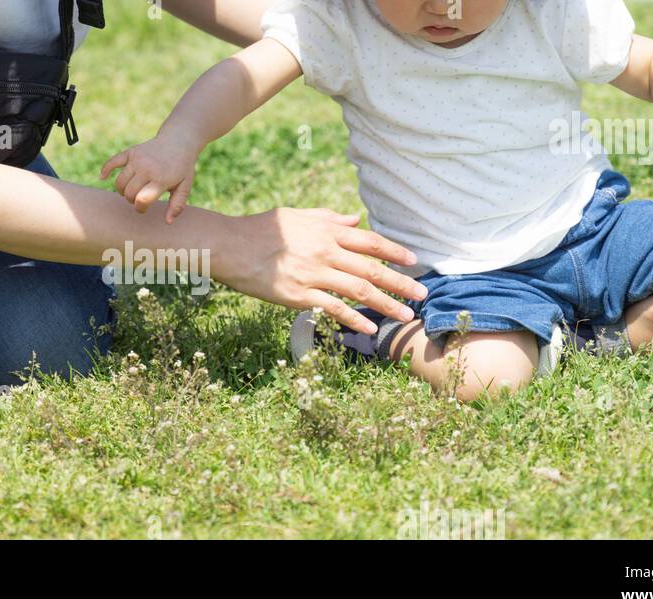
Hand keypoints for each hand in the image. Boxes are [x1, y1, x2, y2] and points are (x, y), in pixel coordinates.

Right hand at [100, 132, 200, 223]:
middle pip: (129, 193)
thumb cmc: (182, 167)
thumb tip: (168, 222)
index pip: (142, 200)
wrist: (178, 140)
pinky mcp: (131, 152)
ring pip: (120, 183)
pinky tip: (102, 177)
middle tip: (140, 198)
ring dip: (123, 191)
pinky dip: (105, 170)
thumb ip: (177, 205)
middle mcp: (147, 168)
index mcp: (161, 179)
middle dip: (132, 200)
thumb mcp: (185, 186)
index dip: (140, 209)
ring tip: (132, 189)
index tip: (144, 207)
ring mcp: (137, 159)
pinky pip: (113, 162)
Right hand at [215, 208, 428, 333]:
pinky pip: (333, 308)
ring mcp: (312, 274)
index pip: (370, 241)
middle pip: (372, 269)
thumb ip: (329, 218)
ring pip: (358, 290)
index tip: (414, 262)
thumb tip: (356, 220)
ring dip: (386, 305)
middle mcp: (324, 251)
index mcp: (326, 231)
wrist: (230, 245)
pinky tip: (370, 328)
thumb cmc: (261, 229)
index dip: (395, 251)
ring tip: (405, 317)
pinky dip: (353, 319)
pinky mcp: (298, 295)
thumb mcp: (297, 216)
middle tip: (423, 294)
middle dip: (401, 283)